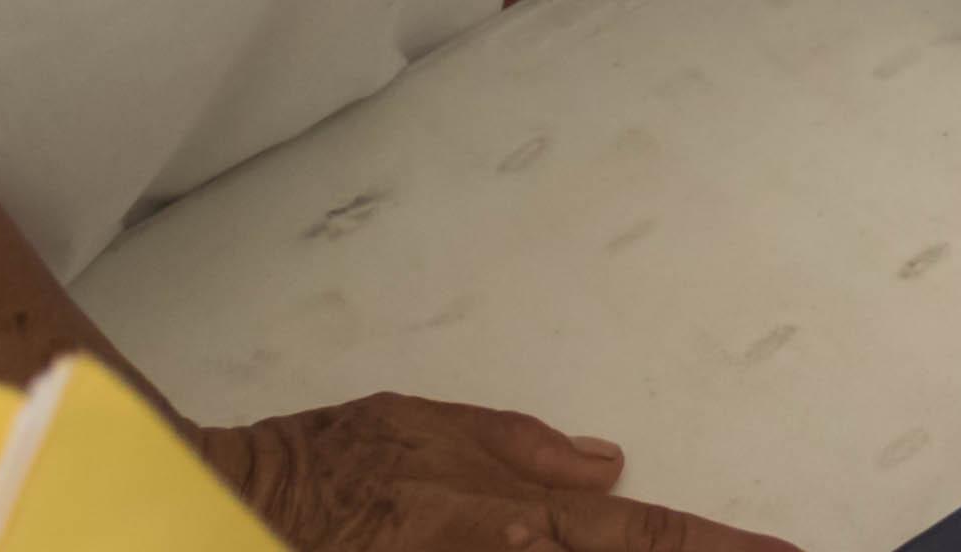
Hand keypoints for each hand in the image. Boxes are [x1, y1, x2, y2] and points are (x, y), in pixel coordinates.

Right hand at [200, 393, 800, 551]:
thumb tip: (610, 461)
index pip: (643, 534)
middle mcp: (511, 548)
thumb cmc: (328, 459)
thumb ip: (524, 446)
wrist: (240, 500)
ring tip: (720, 551)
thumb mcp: (430, 422)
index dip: (717, 548)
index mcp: (519, 506)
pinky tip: (562, 546)